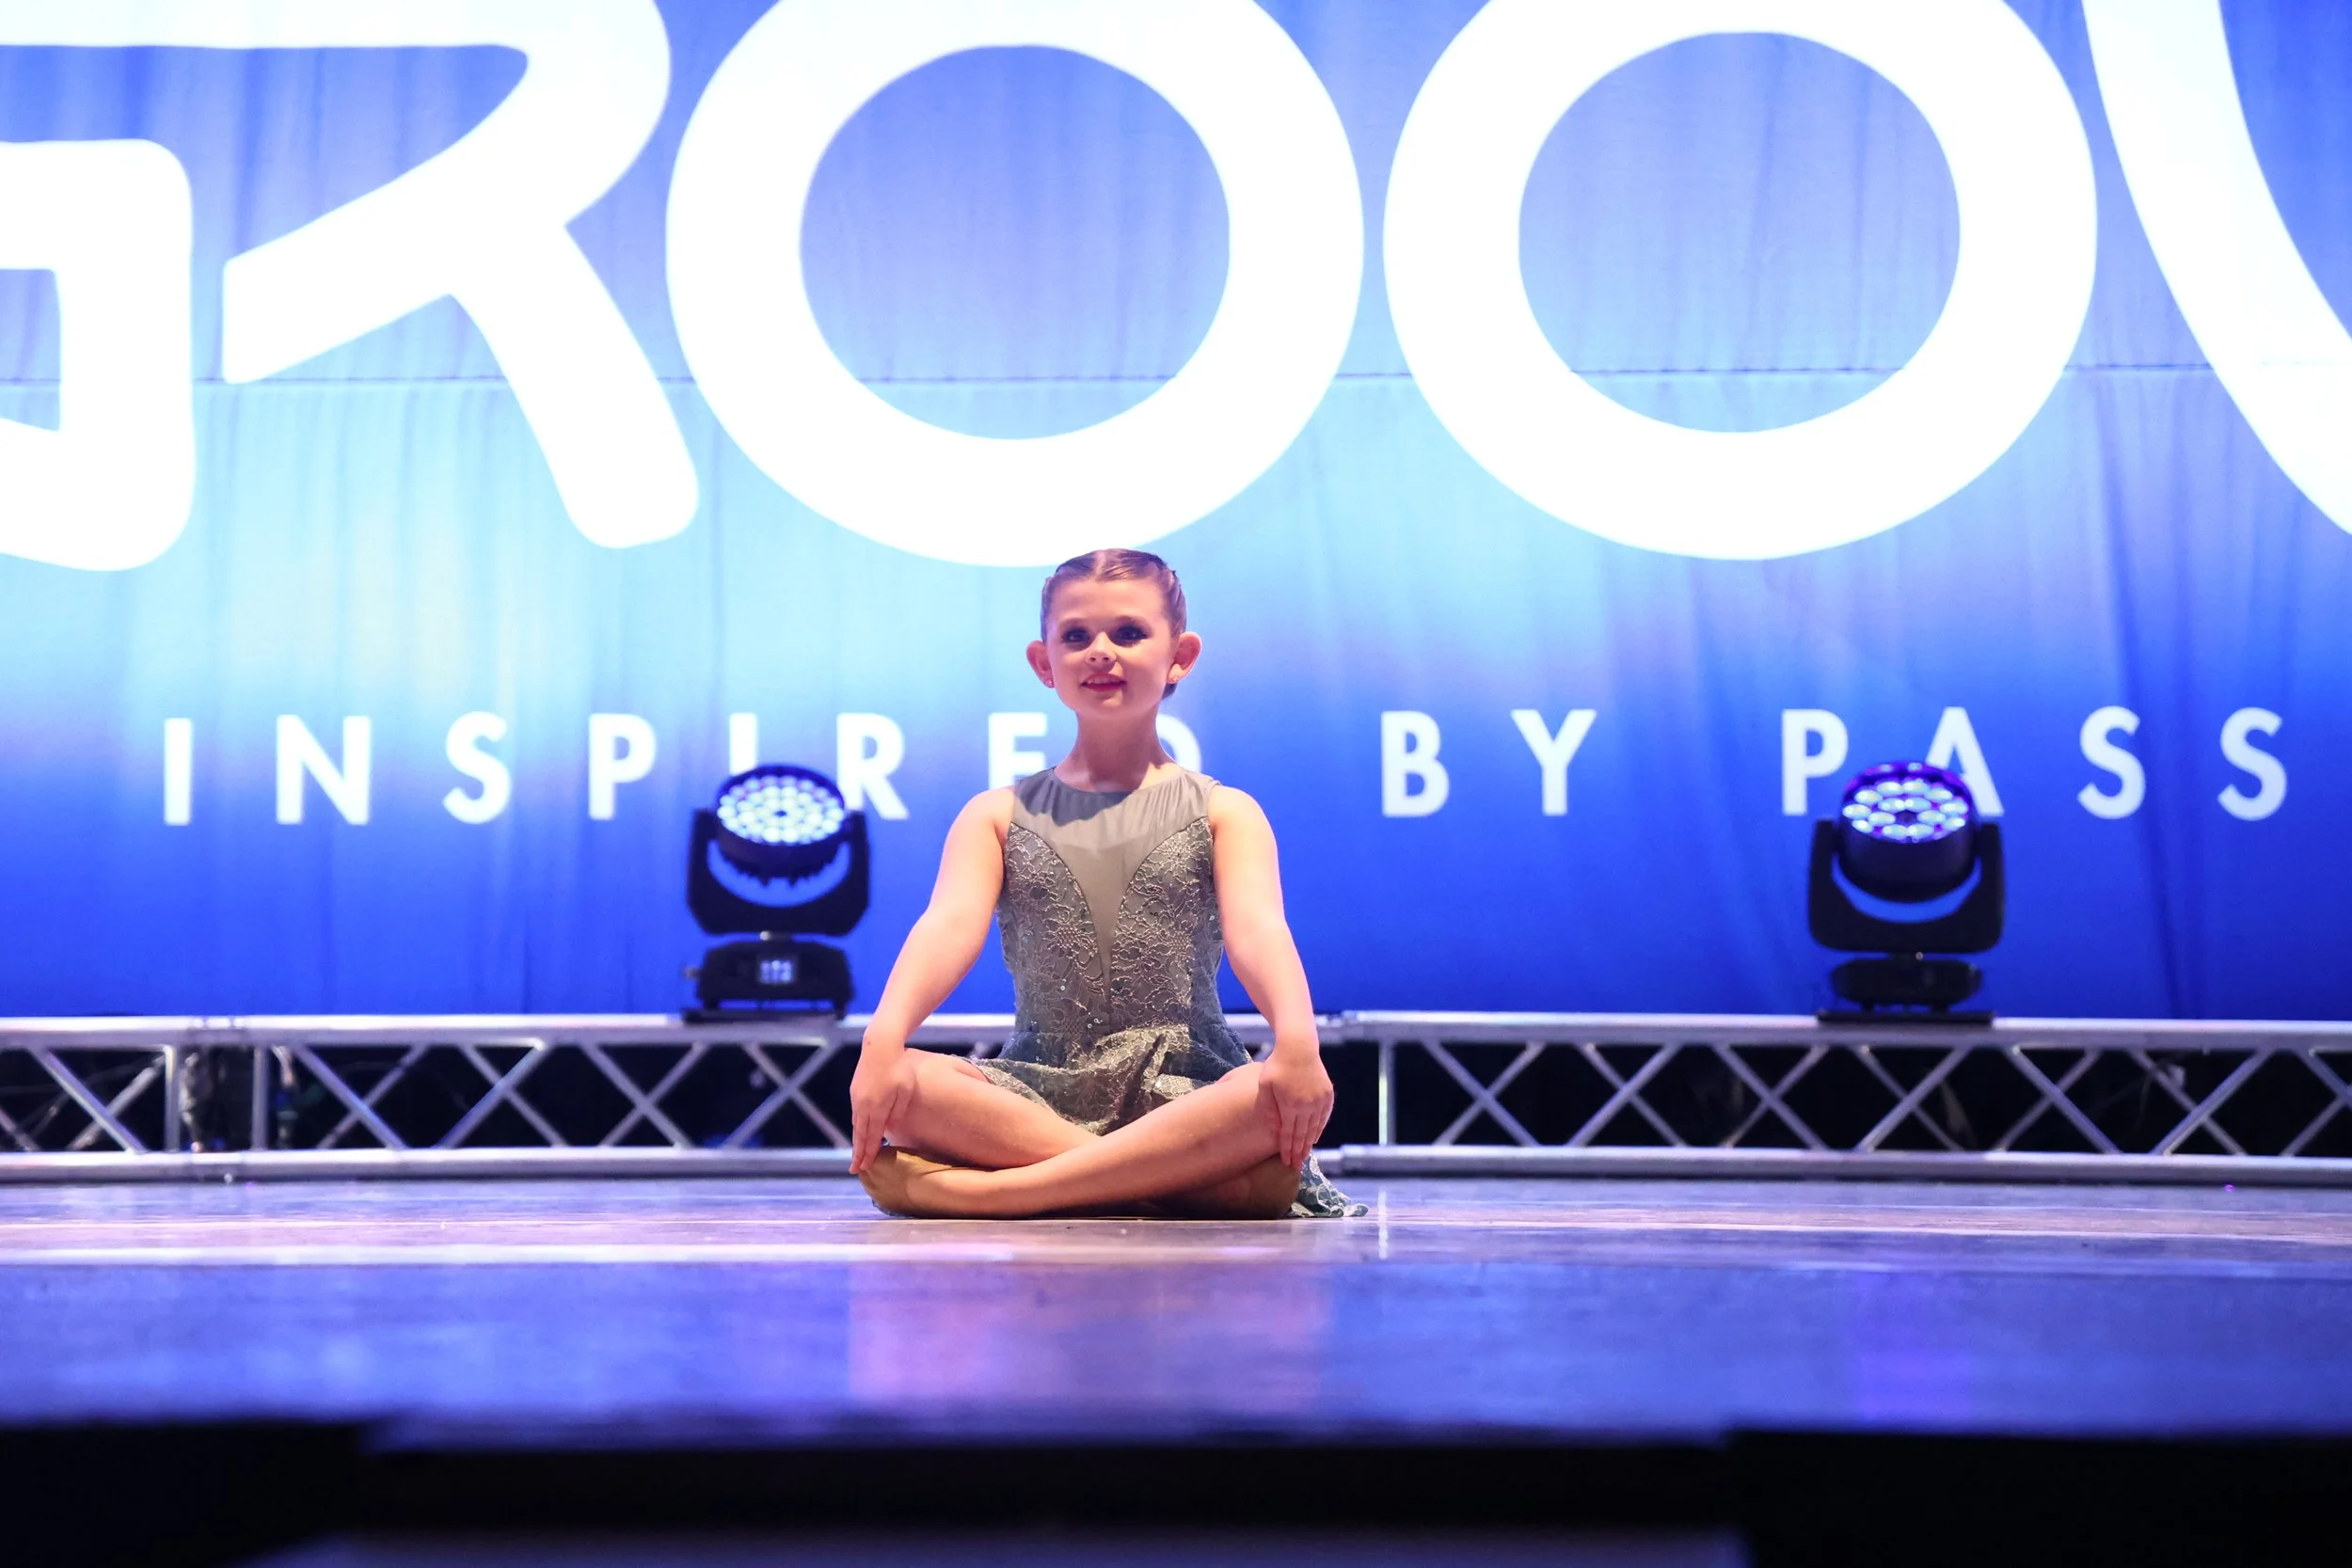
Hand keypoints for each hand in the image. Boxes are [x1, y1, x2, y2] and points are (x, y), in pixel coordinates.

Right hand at [849, 1045, 921, 1174]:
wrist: (880, 1046)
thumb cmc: (899, 1068)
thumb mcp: (905, 1092)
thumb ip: (897, 1113)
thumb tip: (888, 1129)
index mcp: (876, 1108)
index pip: (872, 1137)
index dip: (868, 1154)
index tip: (864, 1167)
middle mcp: (863, 1106)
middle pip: (860, 1135)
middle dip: (858, 1153)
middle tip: (855, 1169)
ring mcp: (857, 1098)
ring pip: (856, 1125)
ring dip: (857, 1140)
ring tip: (857, 1154)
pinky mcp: (855, 1090)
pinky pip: (856, 1114)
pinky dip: (857, 1126)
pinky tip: (860, 1131)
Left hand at [1256, 1043, 1333, 1170]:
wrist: (1298, 1047)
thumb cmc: (1277, 1065)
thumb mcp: (1266, 1086)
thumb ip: (1269, 1109)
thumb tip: (1274, 1130)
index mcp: (1291, 1105)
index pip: (1289, 1134)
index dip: (1288, 1149)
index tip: (1286, 1161)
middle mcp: (1308, 1105)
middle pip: (1303, 1134)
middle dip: (1299, 1151)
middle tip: (1296, 1165)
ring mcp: (1319, 1100)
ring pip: (1315, 1127)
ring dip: (1309, 1142)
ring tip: (1305, 1154)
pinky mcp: (1327, 1094)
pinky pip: (1323, 1116)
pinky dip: (1319, 1128)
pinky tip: (1315, 1136)